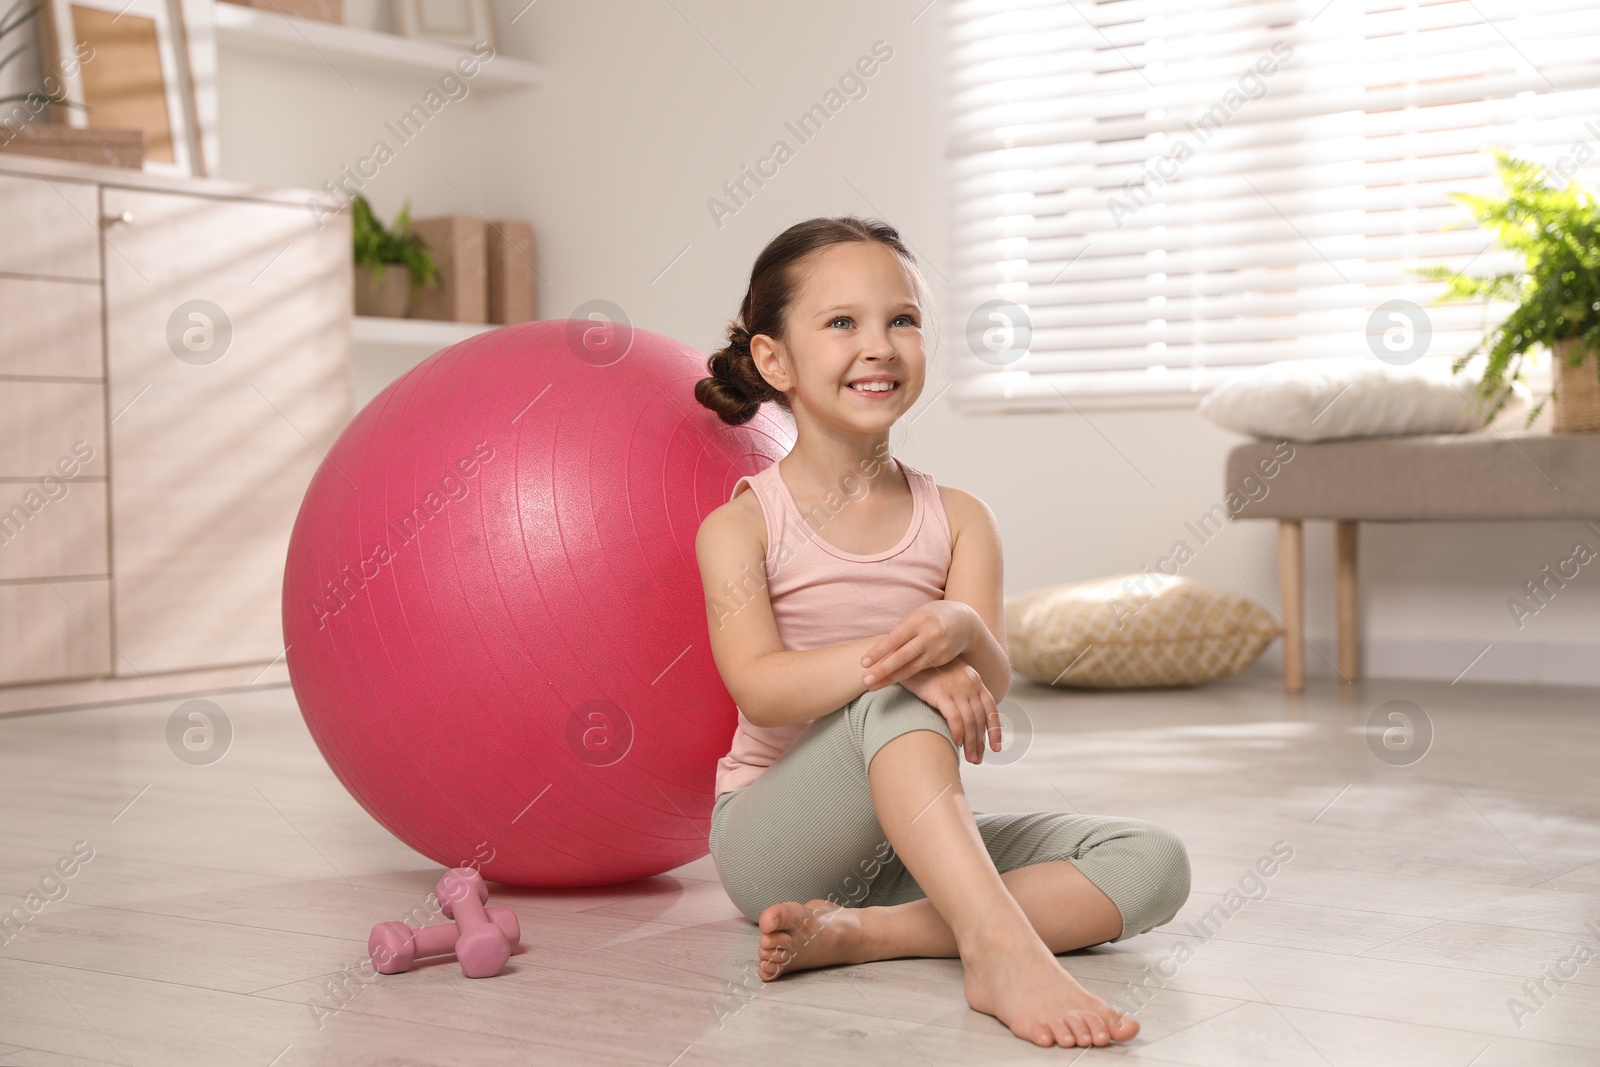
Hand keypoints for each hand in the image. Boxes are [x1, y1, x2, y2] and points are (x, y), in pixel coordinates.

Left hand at [861, 601, 978, 690]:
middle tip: (865, 681)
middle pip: (903, 656)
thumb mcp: (916, 616)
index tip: (863, 663)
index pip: (895, 638)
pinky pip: (920, 670)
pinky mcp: (943, 661)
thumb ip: (901, 632)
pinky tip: (890, 681)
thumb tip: (880, 650)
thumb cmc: (931, 616)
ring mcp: (938, 650)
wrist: (964, 621)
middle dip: (883, 670)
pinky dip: (904, 676)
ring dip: (890, 678)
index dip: (879, 651)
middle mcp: (929, 636)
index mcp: (918, 621)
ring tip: (872, 686)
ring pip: (911, 668)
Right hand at [897, 656, 1001, 765]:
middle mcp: (970, 683)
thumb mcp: (951, 677)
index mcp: (975, 680)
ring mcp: (956, 688)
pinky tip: (956, 743)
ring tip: (969, 758)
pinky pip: (955, 718)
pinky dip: (958, 733)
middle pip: (980, 719)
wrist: (909, 654)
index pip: (991, 709)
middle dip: (980, 742)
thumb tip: (967, 717)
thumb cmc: (927, 669)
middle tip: (977, 760)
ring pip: (970, 721)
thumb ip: (961, 693)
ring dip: (971, 743)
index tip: (996, 748)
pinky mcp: (941, 692)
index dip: (995, 730)